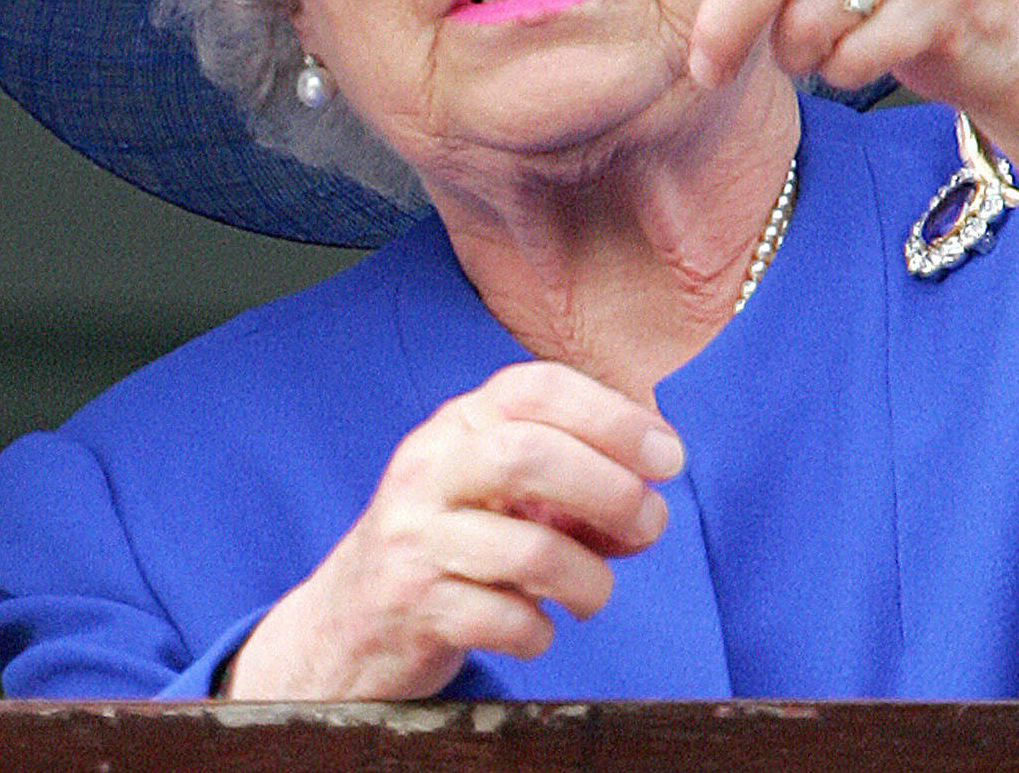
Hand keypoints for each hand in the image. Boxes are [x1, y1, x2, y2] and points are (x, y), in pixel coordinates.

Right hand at [224, 361, 682, 699]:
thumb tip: (651, 505)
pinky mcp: (410, 605)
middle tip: (649, 524)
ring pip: (526, 548)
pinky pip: (501, 618)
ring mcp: (415, 537)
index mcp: (460, 423)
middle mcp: (430, 468)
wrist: (350, 622)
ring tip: (593, 594)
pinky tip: (538, 628)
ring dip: (588, 578)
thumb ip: (575, 486)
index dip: (612, 415)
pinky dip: (540, 631)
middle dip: (608, 489)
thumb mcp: (502, 494)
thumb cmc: (453, 544)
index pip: (537, 387)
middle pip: (529, 453)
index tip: (668, 456)